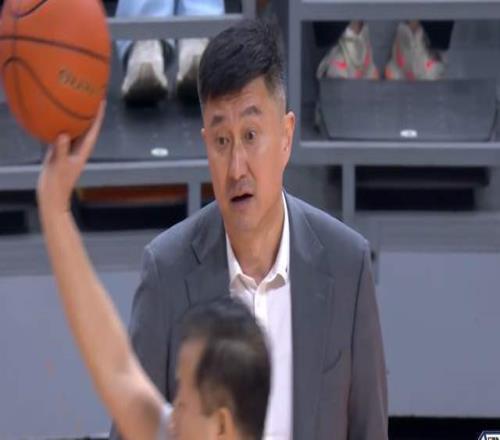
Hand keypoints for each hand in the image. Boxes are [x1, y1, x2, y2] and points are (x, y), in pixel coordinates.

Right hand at [37, 101, 105, 215]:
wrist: (52, 196)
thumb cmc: (58, 183)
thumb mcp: (59, 165)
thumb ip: (61, 150)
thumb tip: (63, 134)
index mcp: (83, 151)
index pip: (93, 130)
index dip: (98, 115)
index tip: (101, 101)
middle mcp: (79, 148)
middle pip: (87, 127)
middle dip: (89, 112)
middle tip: (90, 95)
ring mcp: (70, 150)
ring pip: (75, 130)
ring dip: (77, 117)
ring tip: (76, 101)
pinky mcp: (60, 152)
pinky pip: (63, 135)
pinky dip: (62, 125)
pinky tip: (57, 116)